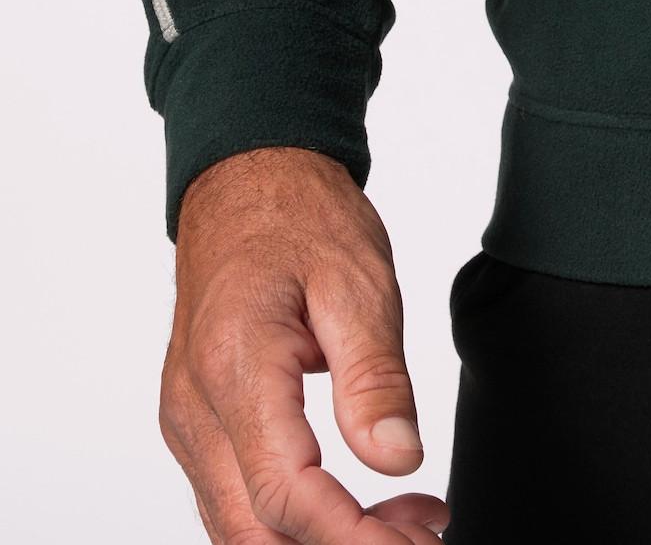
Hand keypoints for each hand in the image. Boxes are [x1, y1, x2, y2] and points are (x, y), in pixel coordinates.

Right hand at [159, 144, 448, 540]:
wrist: (244, 182)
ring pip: (240, 529)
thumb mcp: (359, 281)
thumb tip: (397, 459)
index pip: (283, 492)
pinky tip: (360, 503)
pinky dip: (296, 520)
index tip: (414, 541)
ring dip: (319, 540)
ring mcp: (190, 423)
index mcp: (234, 368)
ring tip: (405, 519)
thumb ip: (374, 376)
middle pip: (253, 532)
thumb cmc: (297, 218)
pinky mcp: (200, 427)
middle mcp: (196, 409)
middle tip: (420, 534)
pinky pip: (236, 501)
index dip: (350, 536)